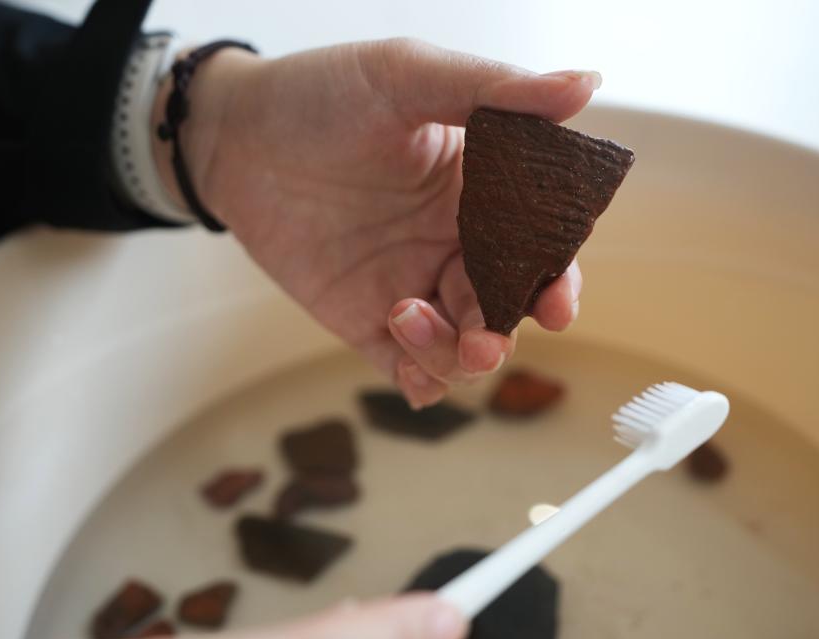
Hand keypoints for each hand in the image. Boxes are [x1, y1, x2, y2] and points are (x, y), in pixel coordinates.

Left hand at [155, 39, 596, 407]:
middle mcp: (457, 245)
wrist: (233, 138)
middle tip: (485, 340)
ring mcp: (416, 286)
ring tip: (408, 318)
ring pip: (464, 348)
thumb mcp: (408, 76)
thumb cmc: (321, 95)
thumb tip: (585, 85)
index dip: (557, 279)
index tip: (556, 303)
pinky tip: (406, 367)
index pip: (541, 246)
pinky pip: (411, 369)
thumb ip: (493, 89)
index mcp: (484, 192)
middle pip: (507, 309)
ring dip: (456, 354)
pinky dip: (421, 381)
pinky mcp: (370, 321)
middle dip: (505, 332)